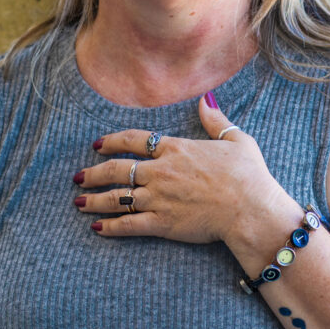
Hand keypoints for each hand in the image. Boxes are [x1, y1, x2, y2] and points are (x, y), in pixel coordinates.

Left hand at [72, 94, 299, 248]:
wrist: (250, 208)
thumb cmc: (248, 175)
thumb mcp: (236, 139)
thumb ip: (216, 120)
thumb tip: (206, 100)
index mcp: (175, 148)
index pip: (134, 139)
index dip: (112, 141)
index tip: (98, 145)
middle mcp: (160, 171)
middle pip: (116, 169)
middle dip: (93, 173)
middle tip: (78, 177)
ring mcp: (158, 197)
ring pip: (116, 197)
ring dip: (95, 200)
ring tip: (79, 202)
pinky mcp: (162, 223)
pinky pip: (128, 224)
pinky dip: (110, 227)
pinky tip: (97, 228)